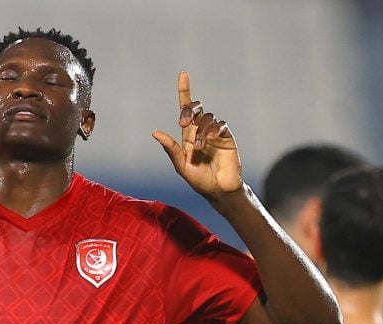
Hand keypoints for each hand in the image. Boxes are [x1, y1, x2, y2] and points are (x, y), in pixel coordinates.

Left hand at [152, 71, 242, 198]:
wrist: (219, 190)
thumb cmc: (199, 180)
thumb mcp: (181, 165)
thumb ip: (171, 149)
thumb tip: (155, 133)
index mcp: (188, 135)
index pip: (186, 108)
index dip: (185, 91)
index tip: (183, 74)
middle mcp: (201, 130)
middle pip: (196, 108)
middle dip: (189, 110)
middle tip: (183, 123)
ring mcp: (215, 133)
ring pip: (207, 118)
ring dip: (201, 131)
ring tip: (199, 148)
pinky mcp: (227, 137)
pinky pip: (220, 125)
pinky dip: (213, 130)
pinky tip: (209, 141)